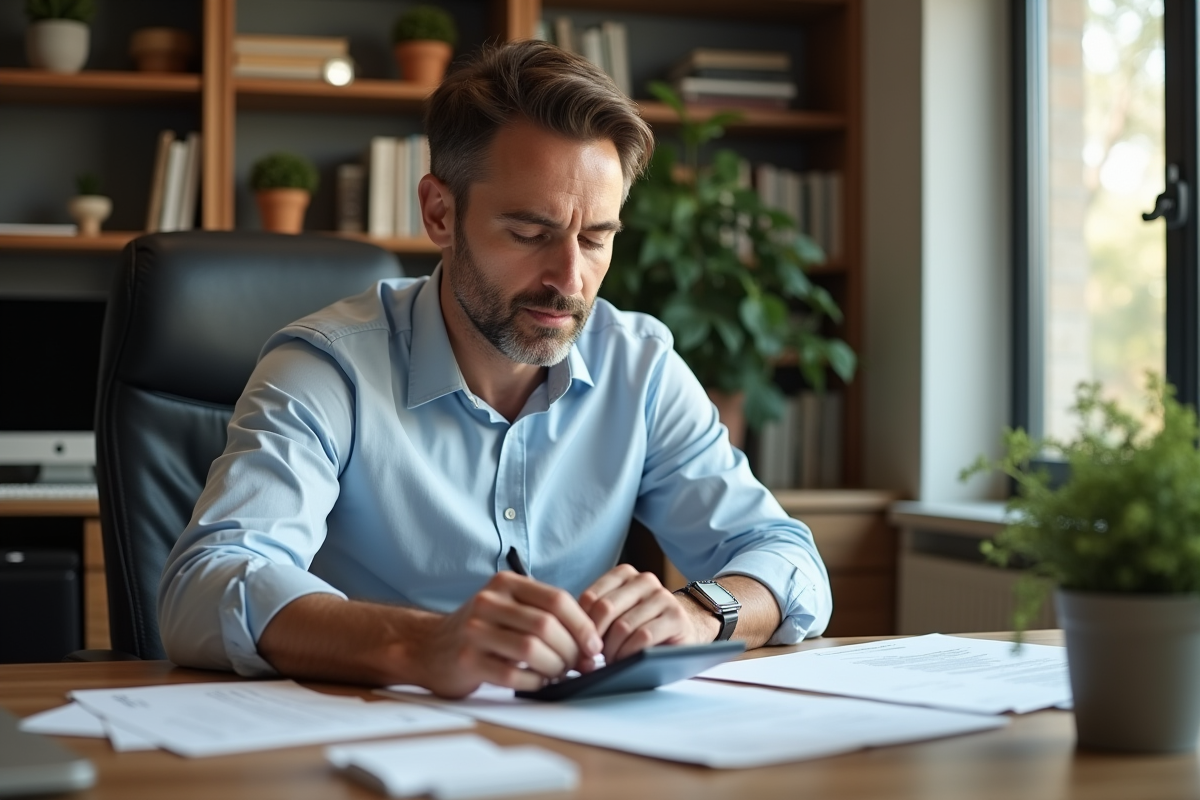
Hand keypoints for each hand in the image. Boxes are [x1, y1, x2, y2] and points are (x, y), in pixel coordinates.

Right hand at [418, 571, 602, 697]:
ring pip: (532, 649)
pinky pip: (512, 675)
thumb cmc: (481, 630)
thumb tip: (591, 646)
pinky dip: (534, 682)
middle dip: (570, 650)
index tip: (593, 645)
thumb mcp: (511, 610)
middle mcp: (488, 602)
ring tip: (557, 674)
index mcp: (506, 584)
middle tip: (576, 665)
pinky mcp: (466, 660)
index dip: (582, 625)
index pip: (556, 599)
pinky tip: (536, 682)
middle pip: (547, 626)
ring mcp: (474, 631)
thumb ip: (548, 619)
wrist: (428, 647)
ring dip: (554, 668)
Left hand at [578, 565, 717, 662]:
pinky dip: (630, 653)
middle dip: (595, 638)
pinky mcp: (676, 618)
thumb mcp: (617, 614)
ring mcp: (663, 597)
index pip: (590, 597)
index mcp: (625, 574)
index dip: (581, 625)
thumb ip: (596, 616)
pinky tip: (627, 660)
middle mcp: (645, 580)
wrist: (682, 631)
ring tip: (612, 660)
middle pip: (605, 609)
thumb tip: (571, 635)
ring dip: (613, 650)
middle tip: (594, 655)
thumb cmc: (641, 626)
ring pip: (623, 626)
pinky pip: (643, 637)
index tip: (581, 643)